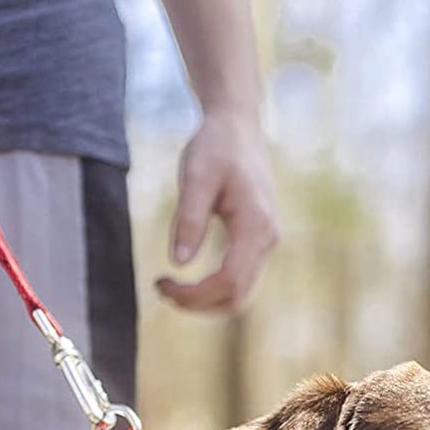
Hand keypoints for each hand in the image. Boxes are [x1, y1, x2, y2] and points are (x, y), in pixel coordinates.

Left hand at [156, 109, 278, 312]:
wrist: (238, 127)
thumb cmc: (215, 147)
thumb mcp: (195, 177)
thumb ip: (189, 220)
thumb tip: (179, 263)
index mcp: (255, 225)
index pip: (229, 280)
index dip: (195, 294)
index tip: (161, 284)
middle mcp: (268, 239)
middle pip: (237, 295)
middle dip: (198, 303)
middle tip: (161, 290)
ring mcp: (266, 241)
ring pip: (240, 292)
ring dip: (206, 299)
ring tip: (170, 287)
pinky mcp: (259, 240)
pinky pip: (240, 278)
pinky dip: (214, 287)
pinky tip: (188, 278)